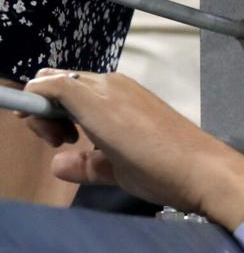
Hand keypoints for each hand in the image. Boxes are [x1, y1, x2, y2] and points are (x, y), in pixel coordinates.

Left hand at [19, 70, 243, 229]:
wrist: (199, 169)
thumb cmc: (170, 169)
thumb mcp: (120, 168)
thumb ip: (90, 164)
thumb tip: (59, 164)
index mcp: (123, 95)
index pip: (73, 90)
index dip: (55, 112)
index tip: (62, 140)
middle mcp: (113, 84)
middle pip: (57, 82)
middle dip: (44, 111)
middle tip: (60, 142)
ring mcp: (106, 88)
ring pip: (50, 83)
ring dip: (41, 111)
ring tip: (64, 141)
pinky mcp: (96, 98)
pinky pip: (48, 87)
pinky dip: (34, 105)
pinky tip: (52, 131)